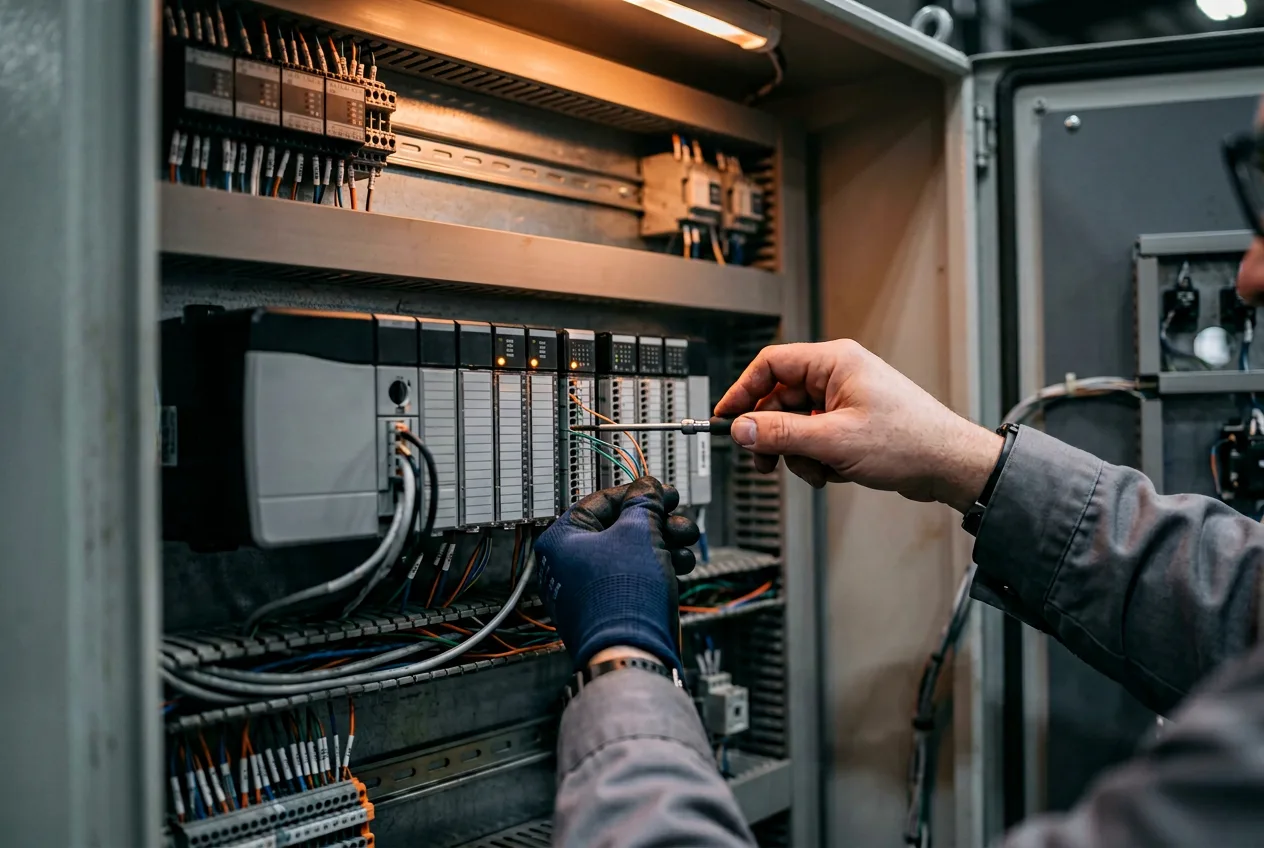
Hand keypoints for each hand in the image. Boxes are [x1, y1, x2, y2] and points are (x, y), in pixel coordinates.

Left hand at [535, 477, 699, 672]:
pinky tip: (680, 567)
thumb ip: (644, 503)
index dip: (636, 493)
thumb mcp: (640, 532)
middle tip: (679, 519)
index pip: (601, 502)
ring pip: (631, 553)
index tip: (660, 491)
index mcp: (561, 540)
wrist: (632, 652)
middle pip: (620, 528)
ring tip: (685, 544)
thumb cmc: (624, 595)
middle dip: (657, 522)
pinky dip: (658, 568)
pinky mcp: (609, 608)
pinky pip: (633, 577)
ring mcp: (588, 589)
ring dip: (664, 543)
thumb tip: (647, 487)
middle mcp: (569, 565)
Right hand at [714, 340, 1001, 511]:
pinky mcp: (851, 423)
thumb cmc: (909, 441)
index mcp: (834, 362)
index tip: (726, 418)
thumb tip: (741, 429)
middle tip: (765, 461)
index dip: (743, 392)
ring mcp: (845, 400)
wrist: (949, 465)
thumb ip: (780, 434)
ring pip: (795, 424)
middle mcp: (838, 375)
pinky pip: (815, 438)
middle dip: (774, 435)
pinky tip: (834, 472)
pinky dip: (817, 459)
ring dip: (798, 453)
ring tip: (819, 470)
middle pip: (780, 399)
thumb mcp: (833, 440)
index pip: (770, 365)